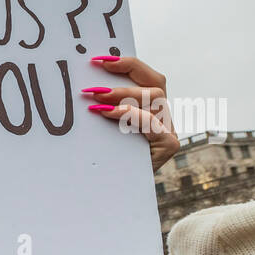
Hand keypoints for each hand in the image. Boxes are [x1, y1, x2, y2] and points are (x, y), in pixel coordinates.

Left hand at [82, 56, 179, 172]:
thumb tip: (85, 87)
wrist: (115, 194)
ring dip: (123, 97)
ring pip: (155, 100)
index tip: (98, 60)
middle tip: (92, 87)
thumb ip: (106, 109)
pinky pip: (152, 123)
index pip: (147, 77)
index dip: (126, 64)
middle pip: (154, 85)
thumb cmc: (109, 159)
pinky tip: (107, 113)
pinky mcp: (169, 145)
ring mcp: (169, 130)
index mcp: (152, 108)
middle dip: (121, 82)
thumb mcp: (106, 131)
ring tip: (95, 100)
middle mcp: (164, 117)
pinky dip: (130, 114)